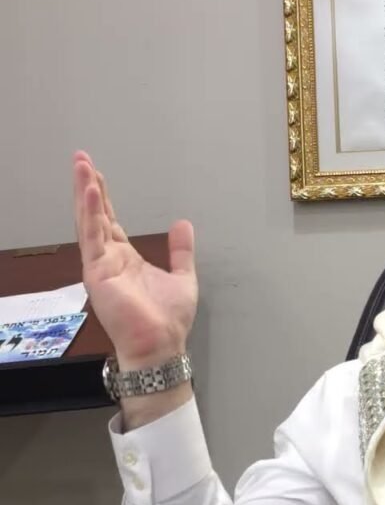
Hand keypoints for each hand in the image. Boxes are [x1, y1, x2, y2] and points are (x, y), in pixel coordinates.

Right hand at [72, 151, 197, 371]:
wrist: (162, 345)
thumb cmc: (168, 319)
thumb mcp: (182, 276)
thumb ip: (180, 250)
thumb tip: (182, 223)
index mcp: (126, 259)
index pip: (110, 222)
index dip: (103, 199)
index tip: (96, 175)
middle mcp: (109, 259)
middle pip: (95, 216)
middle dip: (88, 188)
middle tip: (81, 159)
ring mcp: (101, 265)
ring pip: (89, 222)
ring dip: (84, 194)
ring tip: (81, 166)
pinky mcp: (97, 272)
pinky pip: (92, 237)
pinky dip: (90, 214)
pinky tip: (89, 192)